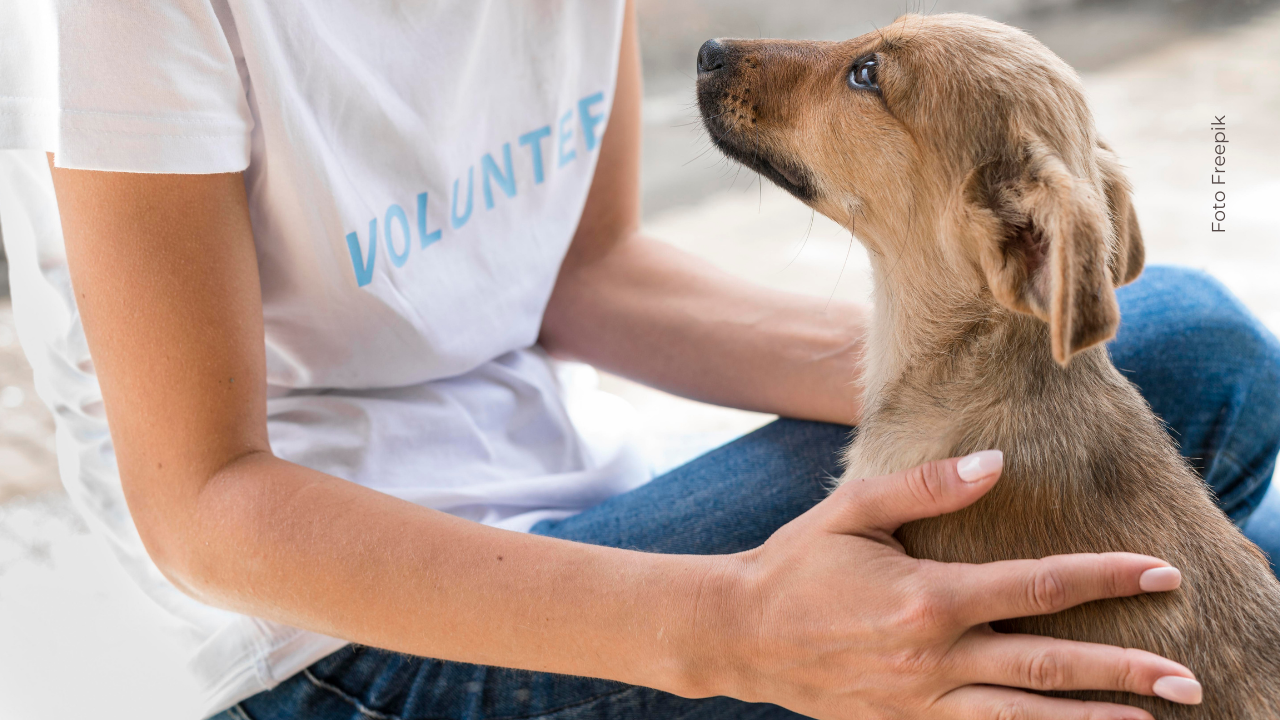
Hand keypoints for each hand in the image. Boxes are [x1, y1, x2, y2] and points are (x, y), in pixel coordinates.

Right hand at [700, 451, 1198, 719]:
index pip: (1039, 585)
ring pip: (1024, 716)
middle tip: (1188, 678)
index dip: (1106, 577)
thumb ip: (928, 487)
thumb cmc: (797, 563)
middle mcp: (933, 656)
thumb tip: (997, 463)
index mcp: (927, 597)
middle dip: (1125, 672)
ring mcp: (921, 699)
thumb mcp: (854, 510)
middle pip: (1049, 665)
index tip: (1161, 573)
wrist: (740, 633)